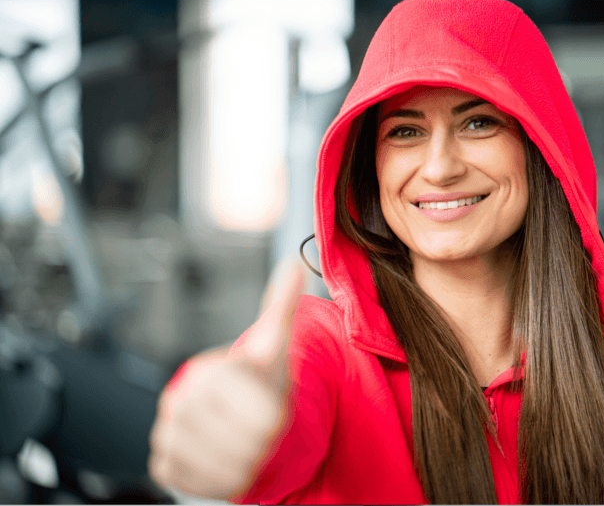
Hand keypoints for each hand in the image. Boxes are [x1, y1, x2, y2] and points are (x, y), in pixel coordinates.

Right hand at [148, 261, 305, 499]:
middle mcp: (180, 401)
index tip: (272, 408)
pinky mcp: (163, 464)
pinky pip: (204, 486)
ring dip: (248, 463)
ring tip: (247, 446)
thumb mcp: (274, 346)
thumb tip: (294, 265)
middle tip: (260, 431)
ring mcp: (167, 434)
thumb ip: (282, 307)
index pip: (263, 414)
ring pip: (228, 469)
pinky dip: (224, 481)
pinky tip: (226, 461)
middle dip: (264, 441)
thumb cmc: (258, 381)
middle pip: (247, 443)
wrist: (230, 414)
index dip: (276, 417)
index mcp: (209, 372)